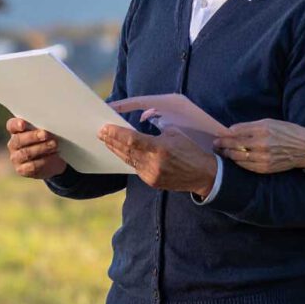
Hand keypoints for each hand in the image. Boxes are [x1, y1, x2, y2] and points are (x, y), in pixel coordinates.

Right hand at [6, 117, 66, 178]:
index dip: (16, 124)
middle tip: (45, 134)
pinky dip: (44, 160)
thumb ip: (42, 127)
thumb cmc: (47, 140)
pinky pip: (32, 166)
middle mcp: (13, 144)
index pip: (11, 125)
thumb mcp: (45, 131)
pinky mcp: (22, 169)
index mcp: (16, 131)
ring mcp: (16, 157)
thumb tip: (50, 123)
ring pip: (25, 153)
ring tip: (54, 145)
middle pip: (19, 140)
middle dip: (33, 137)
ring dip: (41, 148)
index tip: (23, 124)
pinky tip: (52, 156)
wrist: (52, 159)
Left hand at [97, 124, 216, 196]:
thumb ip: (156, 130)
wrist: (204, 175)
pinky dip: (127, 158)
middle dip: (112, 140)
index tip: (105, 127)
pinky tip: (120, 152)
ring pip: (128, 160)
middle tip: (100, 132)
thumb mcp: (175, 133)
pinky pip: (136, 168)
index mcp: (160, 148)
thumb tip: (141, 122)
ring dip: (116, 150)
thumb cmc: (191, 150)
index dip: (116, 134)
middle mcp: (153, 163)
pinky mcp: (151, 181)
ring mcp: (151, 174)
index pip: (131, 140)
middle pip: (126, 151)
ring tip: (106, 141)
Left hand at [213, 119, 304, 173]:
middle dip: (223, 144)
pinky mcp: (266, 167)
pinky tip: (235, 159)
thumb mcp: (270, 122)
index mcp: (263, 129)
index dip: (225, 134)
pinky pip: (247, 166)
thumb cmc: (287, 132)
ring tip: (222, 152)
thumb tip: (232, 130)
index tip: (218, 134)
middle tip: (215, 144)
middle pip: (235, 145)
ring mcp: (264, 157)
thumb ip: (250, 126)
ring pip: (239, 157)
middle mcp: (262, 143)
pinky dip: (238, 163)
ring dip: (228, 154)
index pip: (237, 132)